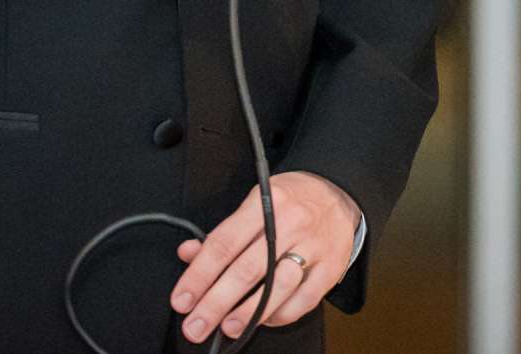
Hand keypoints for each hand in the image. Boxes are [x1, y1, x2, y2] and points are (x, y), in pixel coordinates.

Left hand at [170, 170, 359, 343]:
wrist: (338, 191)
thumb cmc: (291, 200)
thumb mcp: (255, 201)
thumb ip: (223, 232)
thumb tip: (188, 254)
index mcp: (266, 203)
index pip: (225, 243)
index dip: (199, 275)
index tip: (182, 300)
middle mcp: (291, 223)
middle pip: (247, 270)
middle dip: (216, 303)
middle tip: (195, 325)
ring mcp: (314, 246)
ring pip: (278, 286)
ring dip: (249, 312)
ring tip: (228, 328)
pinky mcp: (331, 267)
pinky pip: (305, 299)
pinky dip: (282, 314)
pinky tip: (264, 320)